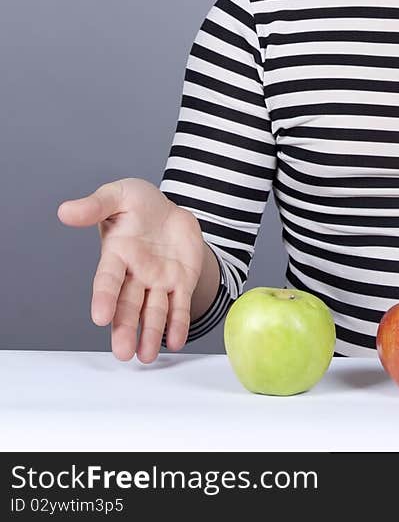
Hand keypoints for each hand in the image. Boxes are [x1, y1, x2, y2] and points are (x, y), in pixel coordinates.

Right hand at [57, 178, 204, 363]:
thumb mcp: (119, 195)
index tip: (99, 318)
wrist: (168, 210)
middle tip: (123, 352)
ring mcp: (157, 281)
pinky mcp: (180, 282)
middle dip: (125, 328)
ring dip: (150, 334)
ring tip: (146, 357)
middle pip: (128, 305)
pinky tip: (175, 342)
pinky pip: (179, 306)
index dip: (103, 298)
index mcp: (117, 254)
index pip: (107, 280)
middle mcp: (135, 274)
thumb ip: (95, 205)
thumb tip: (65, 211)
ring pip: (153, 311)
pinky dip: (178, 324)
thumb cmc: (138, 204)